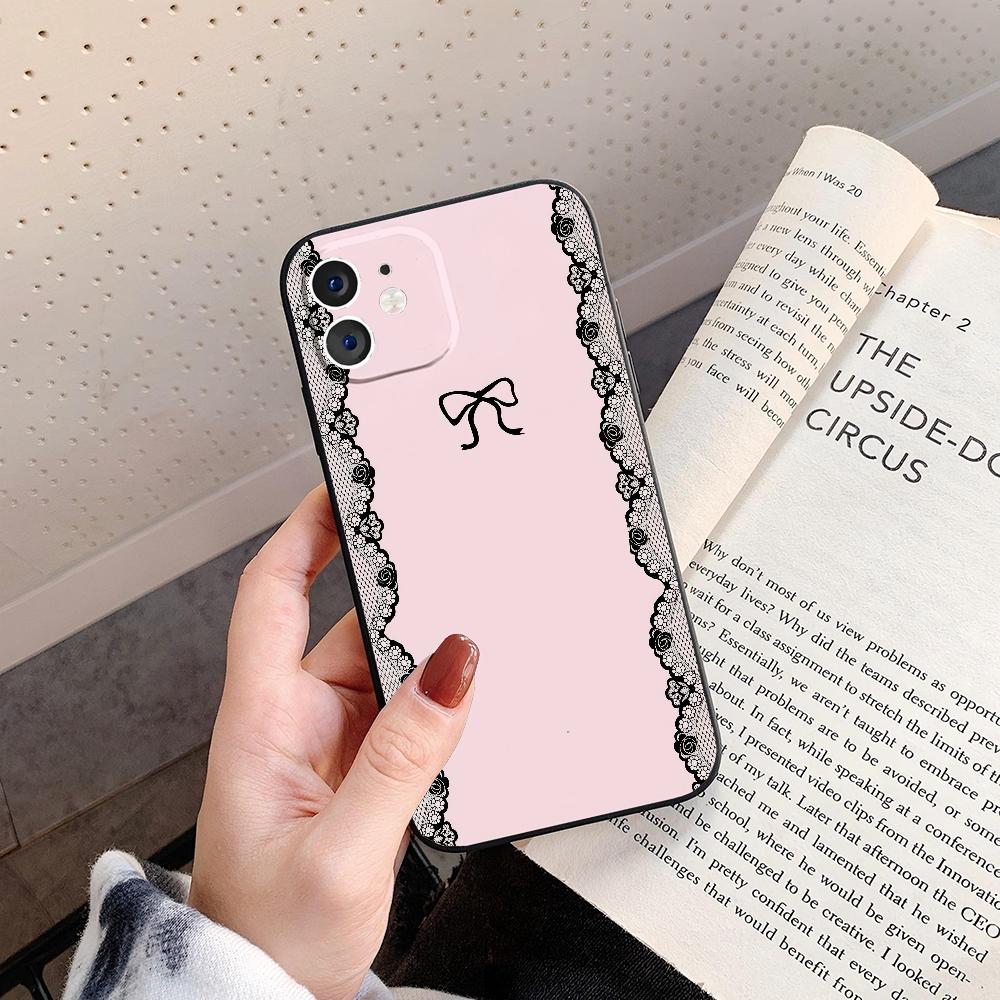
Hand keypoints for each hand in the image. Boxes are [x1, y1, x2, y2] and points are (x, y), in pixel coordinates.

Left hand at [189, 486, 477, 999]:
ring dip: (426, 653)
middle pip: (345, 624)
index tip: (340, 487)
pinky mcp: (361, 772)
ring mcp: (330, 745)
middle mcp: (294, 720)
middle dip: (396, 590)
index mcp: (262, 721)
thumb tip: (452, 666)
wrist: (268, 994)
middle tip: (450, 551)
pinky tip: (472, 697)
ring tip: (480, 622)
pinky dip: (437, 700)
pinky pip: (404, 714)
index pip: (271, 595)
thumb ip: (402, 758)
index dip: (303, 533)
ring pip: (383, 669)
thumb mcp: (343, 852)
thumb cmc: (273, 936)